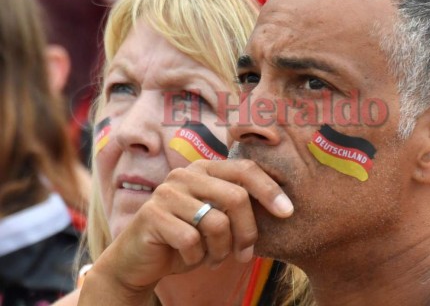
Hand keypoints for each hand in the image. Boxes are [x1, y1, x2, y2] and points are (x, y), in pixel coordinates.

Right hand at [79, 159, 292, 303]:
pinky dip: (197, 258)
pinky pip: (192, 241)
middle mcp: (186, 174)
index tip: (288, 212)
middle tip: (245, 254)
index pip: (245, 170)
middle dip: (248, 232)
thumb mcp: (217, 219)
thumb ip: (238, 207)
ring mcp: (167, 192)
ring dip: (221, 250)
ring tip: (213, 258)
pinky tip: (190, 259)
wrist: (139, 261)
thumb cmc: (186, 239)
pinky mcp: (152, 215)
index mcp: (205, 169)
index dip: (270, 190)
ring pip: (216, 223)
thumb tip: (283, 206)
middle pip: (236, 198)